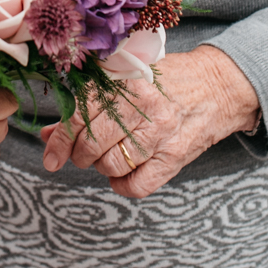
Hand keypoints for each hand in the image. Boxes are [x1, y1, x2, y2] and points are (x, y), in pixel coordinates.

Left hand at [40, 47, 259, 199]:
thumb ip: (87, 106)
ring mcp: (160, 133)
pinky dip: (123, 186)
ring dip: (102, 168)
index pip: (78, 117)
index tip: (50, 156)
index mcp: (123, 82)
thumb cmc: (166, 82)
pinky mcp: (176, 156)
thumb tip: (49, 135)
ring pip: (111, 166)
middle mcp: (141, 106)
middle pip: (91, 145)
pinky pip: (138, 186)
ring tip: (109, 157)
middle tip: (83, 153)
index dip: (58, 141)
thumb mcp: (125, 82)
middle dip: (79, 156)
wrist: (218, 85)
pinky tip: (124, 175)